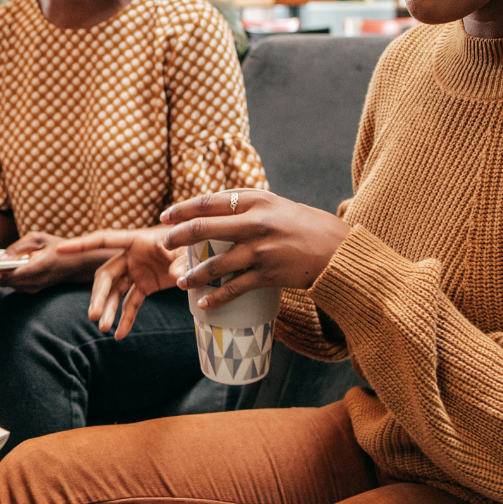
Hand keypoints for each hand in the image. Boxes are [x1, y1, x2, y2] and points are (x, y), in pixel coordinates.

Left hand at [0, 231, 101, 291]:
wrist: (75, 264)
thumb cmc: (55, 246)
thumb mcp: (38, 238)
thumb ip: (19, 247)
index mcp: (40, 266)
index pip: (15, 274)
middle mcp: (37, 281)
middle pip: (6, 282)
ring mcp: (35, 288)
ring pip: (7, 286)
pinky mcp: (31, 290)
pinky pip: (11, 286)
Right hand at [58, 227, 181, 337]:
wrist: (202, 254)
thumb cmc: (192, 244)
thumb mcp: (188, 250)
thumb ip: (182, 262)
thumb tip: (177, 278)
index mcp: (136, 241)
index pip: (103, 240)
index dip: (81, 244)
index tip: (60, 249)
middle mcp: (131, 256)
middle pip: (106, 275)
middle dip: (99, 296)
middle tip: (95, 316)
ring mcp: (136, 272)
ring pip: (115, 292)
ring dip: (109, 310)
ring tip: (104, 329)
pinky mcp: (145, 286)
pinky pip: (131, 303)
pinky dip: (126, 318)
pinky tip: (120, 334)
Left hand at [162, 189, 350, 309]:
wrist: (340, 252)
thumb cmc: (308, 227)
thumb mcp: (277, 207)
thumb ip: (249, 209)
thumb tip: (217, 213)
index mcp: (256, 200)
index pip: (209, 201)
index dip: (183, 209)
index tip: (165, 216)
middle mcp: (255, 222)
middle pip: (204, 228)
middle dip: (177, 237)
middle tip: (162, 245)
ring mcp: (260, 249)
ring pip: (215, 263)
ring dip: (193, 274)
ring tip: (179, 281)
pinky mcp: (268, 274)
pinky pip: (234, 288)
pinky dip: (216, 297)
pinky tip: (203, 303)